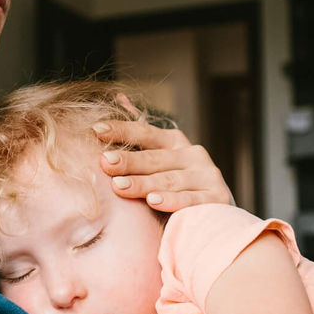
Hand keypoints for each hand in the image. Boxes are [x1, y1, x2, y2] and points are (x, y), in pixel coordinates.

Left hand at [92, 114, 231, 212]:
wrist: (213, 216)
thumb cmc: (176, 187)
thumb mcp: (158, 161)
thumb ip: (139, 138)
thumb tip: (119, 97)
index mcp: (173, 142)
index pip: (144, 133)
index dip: (121, 131)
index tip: (96, 131)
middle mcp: (191, 154)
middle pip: (154, 157)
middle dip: (128, 161)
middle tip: (106, 163)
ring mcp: (206, 174)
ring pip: (169, 179)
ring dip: (144, 183)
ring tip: (120, 186)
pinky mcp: (217, 197)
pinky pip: (191, 199)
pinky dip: (172, 200)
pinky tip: (153, 201)